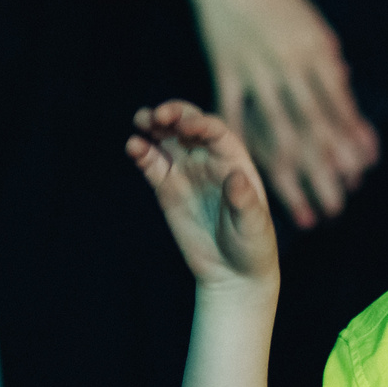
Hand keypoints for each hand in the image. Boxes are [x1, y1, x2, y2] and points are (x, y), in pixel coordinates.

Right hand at [127, 100, 280, 288]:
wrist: (232, 272)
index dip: (200, 124)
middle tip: (157, 115)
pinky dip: (141, 151)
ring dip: (153, 125)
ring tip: (140, 120)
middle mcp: (209, 159)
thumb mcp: (254, 226)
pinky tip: (133, 147)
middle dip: (173, 113)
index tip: (185, 127)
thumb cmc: (252, 247)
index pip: (215, 132)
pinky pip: (151, 163)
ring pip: (166, 138)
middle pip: (188, 125)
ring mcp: (186, 171)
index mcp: (234, 161)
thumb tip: (236, 177)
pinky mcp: (167, 188)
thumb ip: (245, 201)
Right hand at [185, 0, 379, 228]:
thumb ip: (327, 64)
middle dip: (328, 171)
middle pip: (314, 128)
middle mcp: (290, 62)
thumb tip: (347, 99)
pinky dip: (245, 149)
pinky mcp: (225, 70)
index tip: (362, 175)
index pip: (341, 107)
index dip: (352, 143)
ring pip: (277, 131)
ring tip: (304, 208)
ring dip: (293, 175)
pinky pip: (235, 116)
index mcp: (317, 51)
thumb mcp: (311, 24)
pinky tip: (252, 177)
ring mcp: (256, 68)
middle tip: (338, 207)